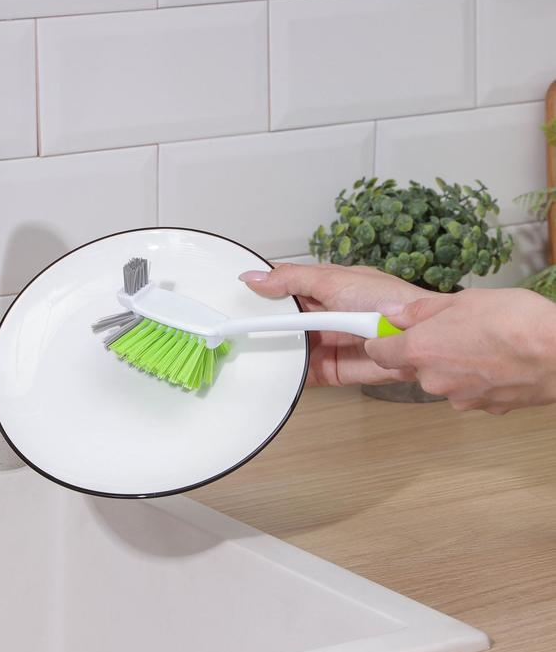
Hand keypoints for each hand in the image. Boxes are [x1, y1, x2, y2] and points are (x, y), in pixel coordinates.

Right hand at [239, 263, 430, 386]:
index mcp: (323, 290)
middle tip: (234, 330)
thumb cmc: (383, 299)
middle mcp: (323, 316)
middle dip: (264, 326)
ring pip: (292, 348)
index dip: (262, 295)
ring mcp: (327, 344)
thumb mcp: (331, 281)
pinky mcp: (334, 370)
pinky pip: (305, 373)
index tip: (234, 301)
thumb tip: (253, 277)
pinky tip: (269, 373)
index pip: (284, 290)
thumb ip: (291, 280)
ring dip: (274, 351)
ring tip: (244, 352)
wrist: (417, 336)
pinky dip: (290, 375)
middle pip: (285, 322)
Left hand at [365, 287, 555, 413]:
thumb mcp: (463, 300)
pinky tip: (498, 363)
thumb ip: (422, 311)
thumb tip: (393, 314)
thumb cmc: (515, 321)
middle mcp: (433, 380)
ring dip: (453, 366)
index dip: (380, 341)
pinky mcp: (483, 408)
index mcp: (420, 350)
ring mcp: (458, 398)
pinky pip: (469, 392)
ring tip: (482, 345)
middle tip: (451, 331)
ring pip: (442, 380)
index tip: (385, 334)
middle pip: (413, 367)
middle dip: (425, 351)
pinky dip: (476, 379)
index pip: (379, 353)